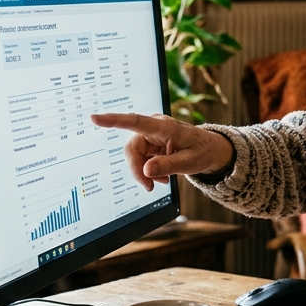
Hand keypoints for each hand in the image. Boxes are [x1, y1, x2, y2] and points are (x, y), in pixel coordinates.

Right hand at [89, 112, 234, 190]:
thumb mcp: (190, 162)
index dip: (113, 120)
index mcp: (164, 127)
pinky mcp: (150, 143)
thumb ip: (168, 166)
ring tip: (161, 181)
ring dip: (144, 172)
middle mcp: (154, 127)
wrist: (211, 150)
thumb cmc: (203, 152)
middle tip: (150, 186)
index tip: (95, 118)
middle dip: (138, 170)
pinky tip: (161, 177)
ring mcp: (151, 135)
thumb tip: (146, 170)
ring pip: (134, 156)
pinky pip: (140, 159)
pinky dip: (148, 171)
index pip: (135, 122)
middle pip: (132, 149)